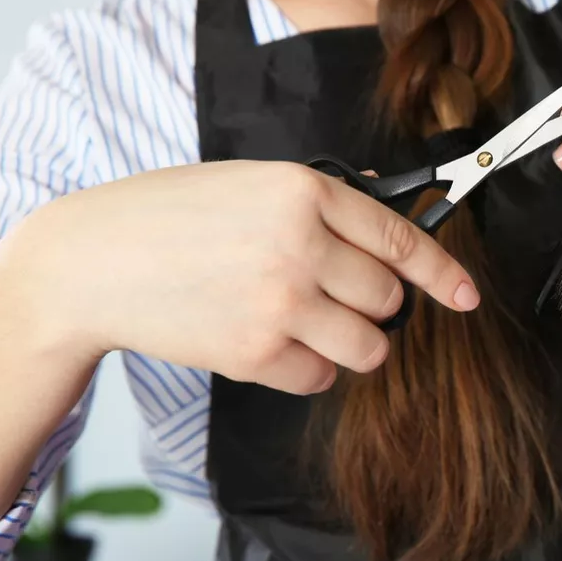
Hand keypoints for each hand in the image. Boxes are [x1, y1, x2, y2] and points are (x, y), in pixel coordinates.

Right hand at [11, 161, 478, 393]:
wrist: (95, 261)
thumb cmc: (171, 216)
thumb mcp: (251, 182)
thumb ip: (321, 202)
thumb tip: (385, 217)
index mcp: (305, 192)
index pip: (400, 237)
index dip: (442, 273)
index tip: (466, 297)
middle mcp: (303, 246)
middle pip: (389, 298)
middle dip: (374, 305)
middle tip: (333, 297)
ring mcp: (282, 302)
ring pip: (370, 347)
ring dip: (352, 344)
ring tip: (310, 326)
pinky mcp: (257, 353)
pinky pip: (320, 378)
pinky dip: (306, 369)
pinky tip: (268, 342)